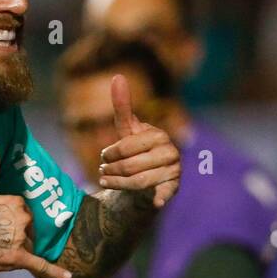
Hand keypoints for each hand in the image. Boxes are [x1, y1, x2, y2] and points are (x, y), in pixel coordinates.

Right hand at [0, 143, 74, 277]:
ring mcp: (19, 239)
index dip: (9, 219)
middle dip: (16, 234)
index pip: (23, 212)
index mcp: (16, 202)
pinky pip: (39, 264)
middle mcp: (21, 219)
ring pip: (29, 246)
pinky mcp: (16, 258)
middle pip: (29, 229)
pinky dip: (55, 271)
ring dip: (18, 249)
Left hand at [97, 75, 180, 207]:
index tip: (104, 156)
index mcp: (159, 134)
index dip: (111, 153)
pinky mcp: (173, 188)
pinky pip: (166, 193)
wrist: (146, 177)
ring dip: (117, 184)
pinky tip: (154, 202)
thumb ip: (123, 105)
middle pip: (131, 166)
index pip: (127, 146)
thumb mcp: (127, 130)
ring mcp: (174, 170)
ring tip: (106, 181)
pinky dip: (160, 197)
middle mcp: (170, 151)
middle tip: (102, 171)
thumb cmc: (135, 151)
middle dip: (112, 170)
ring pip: (138, 182)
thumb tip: (118, 76)